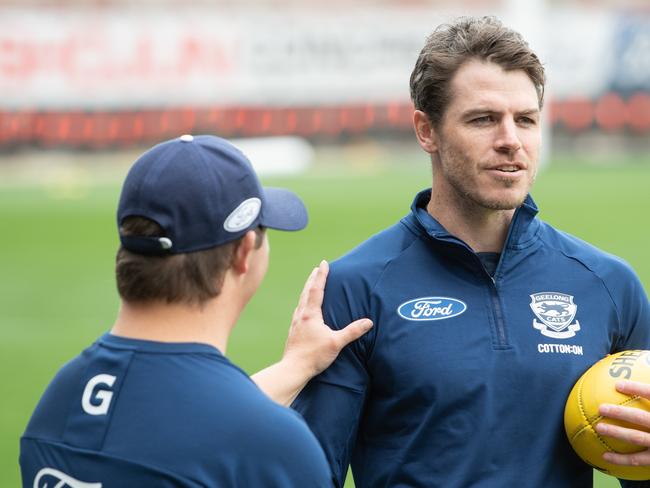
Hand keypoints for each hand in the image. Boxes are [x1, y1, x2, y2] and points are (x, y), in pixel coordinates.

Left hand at [283, 260, 372, 377]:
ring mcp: (295, 323)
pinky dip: (304, 302)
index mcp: (310, 314)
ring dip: (307, 289)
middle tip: (317, 268)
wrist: (293, 369)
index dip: (321, 275)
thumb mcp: (336, 343)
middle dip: (313, 279)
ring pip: (301, 300)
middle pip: (306, 291)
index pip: (317, 289)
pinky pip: (299, 310)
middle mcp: (301, 315)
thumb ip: (352, 331)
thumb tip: (368, 322)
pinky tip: (305, 308)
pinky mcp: (294, 330)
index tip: (324, 263)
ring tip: (311, 284)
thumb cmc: (314, 356)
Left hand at [596, 380, 649, 465]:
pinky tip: (605, 456)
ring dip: (616, 433)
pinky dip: (620, 459)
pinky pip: (637, 460)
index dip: (637, 389)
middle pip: (641, 418)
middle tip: (601, 408)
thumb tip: (630, 380)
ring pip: (637, 437)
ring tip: (599, 428)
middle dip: (620, 412)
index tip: (617, 385)